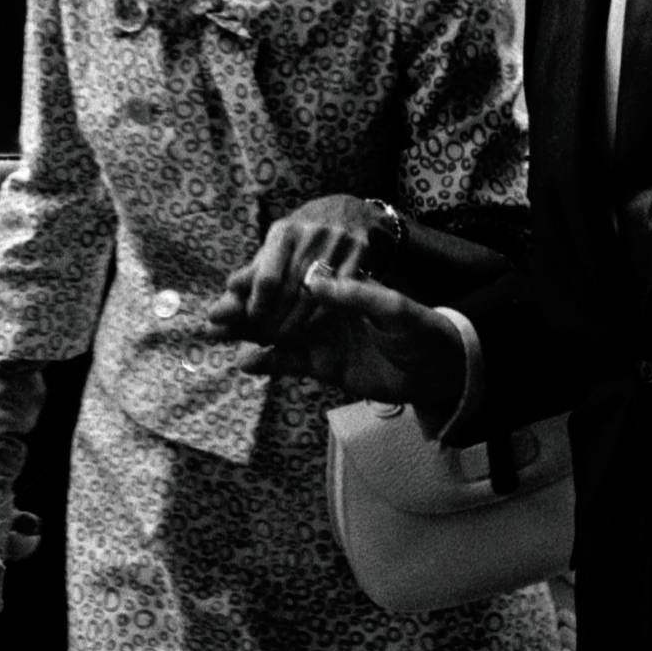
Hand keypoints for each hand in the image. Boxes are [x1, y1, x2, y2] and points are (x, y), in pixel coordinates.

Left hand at [207, 194, 384, 349]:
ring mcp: (338, 242)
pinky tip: (310, 328)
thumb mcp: (275, 247)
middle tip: (264, 337)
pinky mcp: (360, 251)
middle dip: (275, 318)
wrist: (345, 210)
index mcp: (284, 232)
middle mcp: (311, 234)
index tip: (250, 320)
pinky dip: (322, 315)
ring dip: (296, 323)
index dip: (257, 304)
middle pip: (290, 290)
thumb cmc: (300, 236)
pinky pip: (341, 294)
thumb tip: (225, 297)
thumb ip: (252, 273)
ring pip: (315, 296)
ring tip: (282, 338)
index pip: (267, 278)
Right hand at [236, 263, 468, 428]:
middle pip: (274, 307)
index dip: (262, 281)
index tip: (236, 282)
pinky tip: (245, 362)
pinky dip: (268, 363)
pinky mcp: (322, 365)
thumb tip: (315, 284)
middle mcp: (322, 311)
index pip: (290, 281)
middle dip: (243, 308)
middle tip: (212, 311)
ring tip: (216, 333)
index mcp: (337, 289)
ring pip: (274, 334)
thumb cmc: (421, 330)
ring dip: (246, 334)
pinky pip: (289, 363)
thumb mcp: (394, 309)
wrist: (438, 369)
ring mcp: (320, 338)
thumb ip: (356, 296)